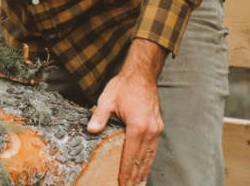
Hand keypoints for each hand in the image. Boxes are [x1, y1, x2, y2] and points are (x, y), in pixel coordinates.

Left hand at [87, 39, 165, 185]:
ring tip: (137, 183)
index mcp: (138, 126)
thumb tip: (91, 130)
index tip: (122, 184)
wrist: (141, 74)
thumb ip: (99, 116)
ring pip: (150, 156)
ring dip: (143, 171)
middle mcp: (150, 130)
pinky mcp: (158, 126)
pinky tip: (145, 166)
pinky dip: (149, 160)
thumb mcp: (107, 99)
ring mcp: (156, 129)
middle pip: (142, 159)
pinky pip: (153, 148)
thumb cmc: (124, 86)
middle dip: (134, 176)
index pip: (131, 155)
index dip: (126, 172)